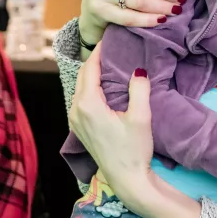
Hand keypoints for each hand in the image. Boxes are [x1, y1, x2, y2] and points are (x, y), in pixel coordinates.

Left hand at [69, 47, 200, 217]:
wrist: (127, 180)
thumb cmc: (134, 150)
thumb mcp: (141, 117)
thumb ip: (139, 89)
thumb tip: (138, 69)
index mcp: (88, 104)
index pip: (90, 69)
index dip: (100, 51)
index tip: (110, 37)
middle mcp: (76, 110)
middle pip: (83, 76)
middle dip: (96, 60)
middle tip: (112, 45)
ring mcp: (75, 120)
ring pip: (81, 88)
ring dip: (93, 74)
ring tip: (110, 61)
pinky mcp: (80, 128)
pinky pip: (82, 99)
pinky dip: (92, 87)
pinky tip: (106, 84)